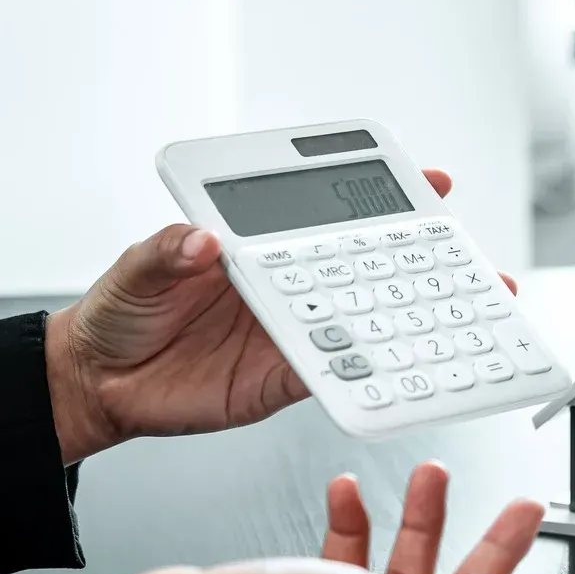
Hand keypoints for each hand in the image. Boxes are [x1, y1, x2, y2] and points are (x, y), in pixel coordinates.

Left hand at [43, 169, 518, 463]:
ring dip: (417, 323)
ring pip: (367, 325)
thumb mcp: (134, 269)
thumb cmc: (117, 315)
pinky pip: (339, 379)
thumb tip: (202, 239)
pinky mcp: (285, 383)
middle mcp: (288, 289)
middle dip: (428, 265)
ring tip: (468, 319)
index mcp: (262, 250)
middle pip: (369, 271)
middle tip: (476, 264)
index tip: (433, 187)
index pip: (331, 219)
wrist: (98, 386)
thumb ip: (166, 251)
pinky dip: (373, 377)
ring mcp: (293, 336)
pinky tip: (409, 371)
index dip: (385, 200)